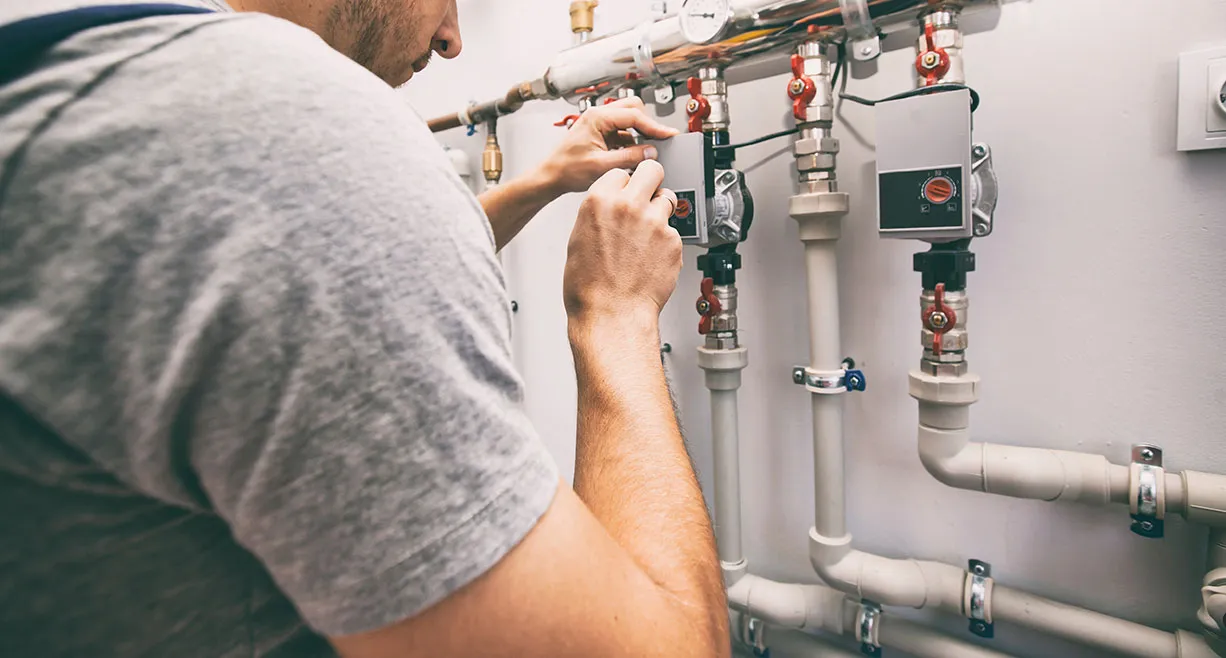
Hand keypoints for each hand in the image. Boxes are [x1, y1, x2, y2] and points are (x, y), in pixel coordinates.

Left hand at [539, 97, 679, 195]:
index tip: (668, 135)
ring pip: (628, 120)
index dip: (654, 126)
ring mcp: (599, 124)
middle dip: (647, 124)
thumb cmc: (567, 169)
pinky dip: (631, 141)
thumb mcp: (602, 166)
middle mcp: (598, 116)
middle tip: (658, 140)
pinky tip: (632, 155)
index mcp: (597, 118)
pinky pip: (622, 132)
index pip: (634, 116)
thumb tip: (650, 152)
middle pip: (633, 109)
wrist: (551, 177)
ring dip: (639, 133)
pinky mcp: (600, 134)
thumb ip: (629, 158)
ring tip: (645, 151)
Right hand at [563, 160, 681, 327]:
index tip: (626, 192)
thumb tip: (610, 207)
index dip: (624, 184)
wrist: (611, 315)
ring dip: (661, 211)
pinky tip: (652, 258)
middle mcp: (629, 206)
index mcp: (600, 201)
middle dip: (651, 180)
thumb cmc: (589, 287)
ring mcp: (655, 222)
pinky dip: (665, 242)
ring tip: (648, 233)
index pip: (621, 173)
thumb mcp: (578, 240)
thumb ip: (598, 215)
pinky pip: (673, 231)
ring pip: (668, 199)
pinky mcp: (673, 241)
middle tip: (648, 194)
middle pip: (652, 170)